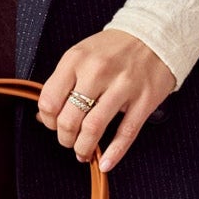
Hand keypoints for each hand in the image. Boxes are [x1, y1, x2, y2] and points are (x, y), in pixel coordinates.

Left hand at [36, 29, 175, 172]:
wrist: (155, 34)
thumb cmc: (114, 49)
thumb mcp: (82, 55)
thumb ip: (63, 83)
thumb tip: (43, 117)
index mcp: (76, 59)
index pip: (49, 102)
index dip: (48, 121)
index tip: (54, 126)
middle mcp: (98, 71)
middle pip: (69, 120)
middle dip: (66, 139)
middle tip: (70, 141)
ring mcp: (123, 85)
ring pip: (93, 129)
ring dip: (84, 148)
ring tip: (84, 152)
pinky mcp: (143, 100)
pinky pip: (125, 133)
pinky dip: (113, 154)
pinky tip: (105, 163)